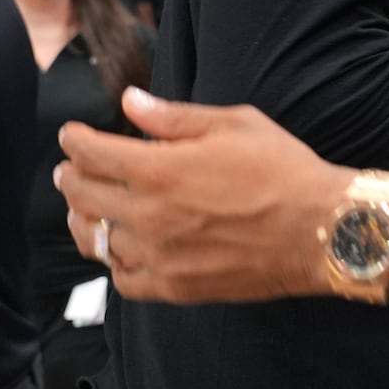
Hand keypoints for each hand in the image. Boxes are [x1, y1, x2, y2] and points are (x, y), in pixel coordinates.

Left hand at [56, 88, 347, 303]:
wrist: (319, 228)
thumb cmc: (283, 170)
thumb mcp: (234, 124)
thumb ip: (174, 117)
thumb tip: (130, 101)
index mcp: (159, 169)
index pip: (92, 153)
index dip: (75, 140)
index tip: (71, 134)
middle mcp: (148, 215)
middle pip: (84, 196)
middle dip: (71, 177)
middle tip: (69, 170)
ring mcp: (158, 255)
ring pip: (96, 240)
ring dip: (83, 220)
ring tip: (84, 210)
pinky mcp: (174, 286)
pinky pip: (123, 279)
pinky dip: (113, 261)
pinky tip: (119, 249)